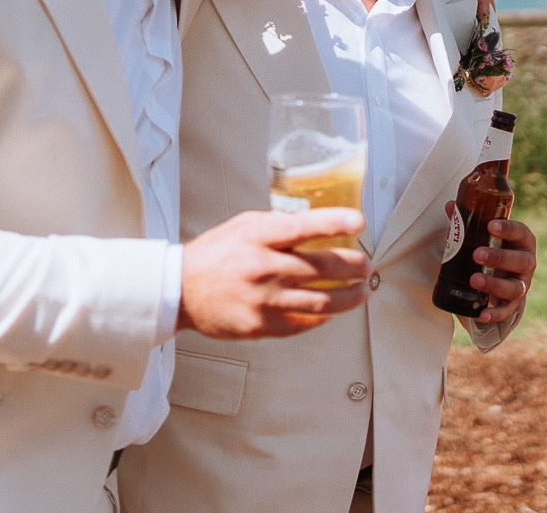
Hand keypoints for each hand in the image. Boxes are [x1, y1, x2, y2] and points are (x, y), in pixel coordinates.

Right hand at [178, 209, 369, 338]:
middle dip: (353, 265)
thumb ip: (278, 224)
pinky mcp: (261, 325)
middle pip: (322, 266)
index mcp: (259, 237)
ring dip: (349, 296)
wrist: (180, 290)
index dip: (334, 222)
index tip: (359, 221)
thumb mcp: (243, 226)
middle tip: (366, 264)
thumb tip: (314, 224)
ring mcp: (263, 300)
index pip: (304, 226)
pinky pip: (303, 322)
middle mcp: (263, 267)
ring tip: (362, 291)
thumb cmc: (214, 255)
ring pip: (321, 300)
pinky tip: (332, 311)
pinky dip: (322, 317)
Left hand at [469, 217, 536, 323]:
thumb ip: (468, 220)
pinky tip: (482, 314)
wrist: (501, 270)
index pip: (521, 232)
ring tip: (474, 280)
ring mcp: (522, 283)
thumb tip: (449, 206)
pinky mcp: (514, 302)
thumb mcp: (483, 233)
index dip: (508, 229)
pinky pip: (507, 310)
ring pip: (515, 287)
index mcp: (522, 241)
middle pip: (521, 261)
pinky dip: (496, 314)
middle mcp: (527, 262)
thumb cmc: (493, 245)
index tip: (490, 226)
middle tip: (476, 254)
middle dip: (499, 258)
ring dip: (495, 285)